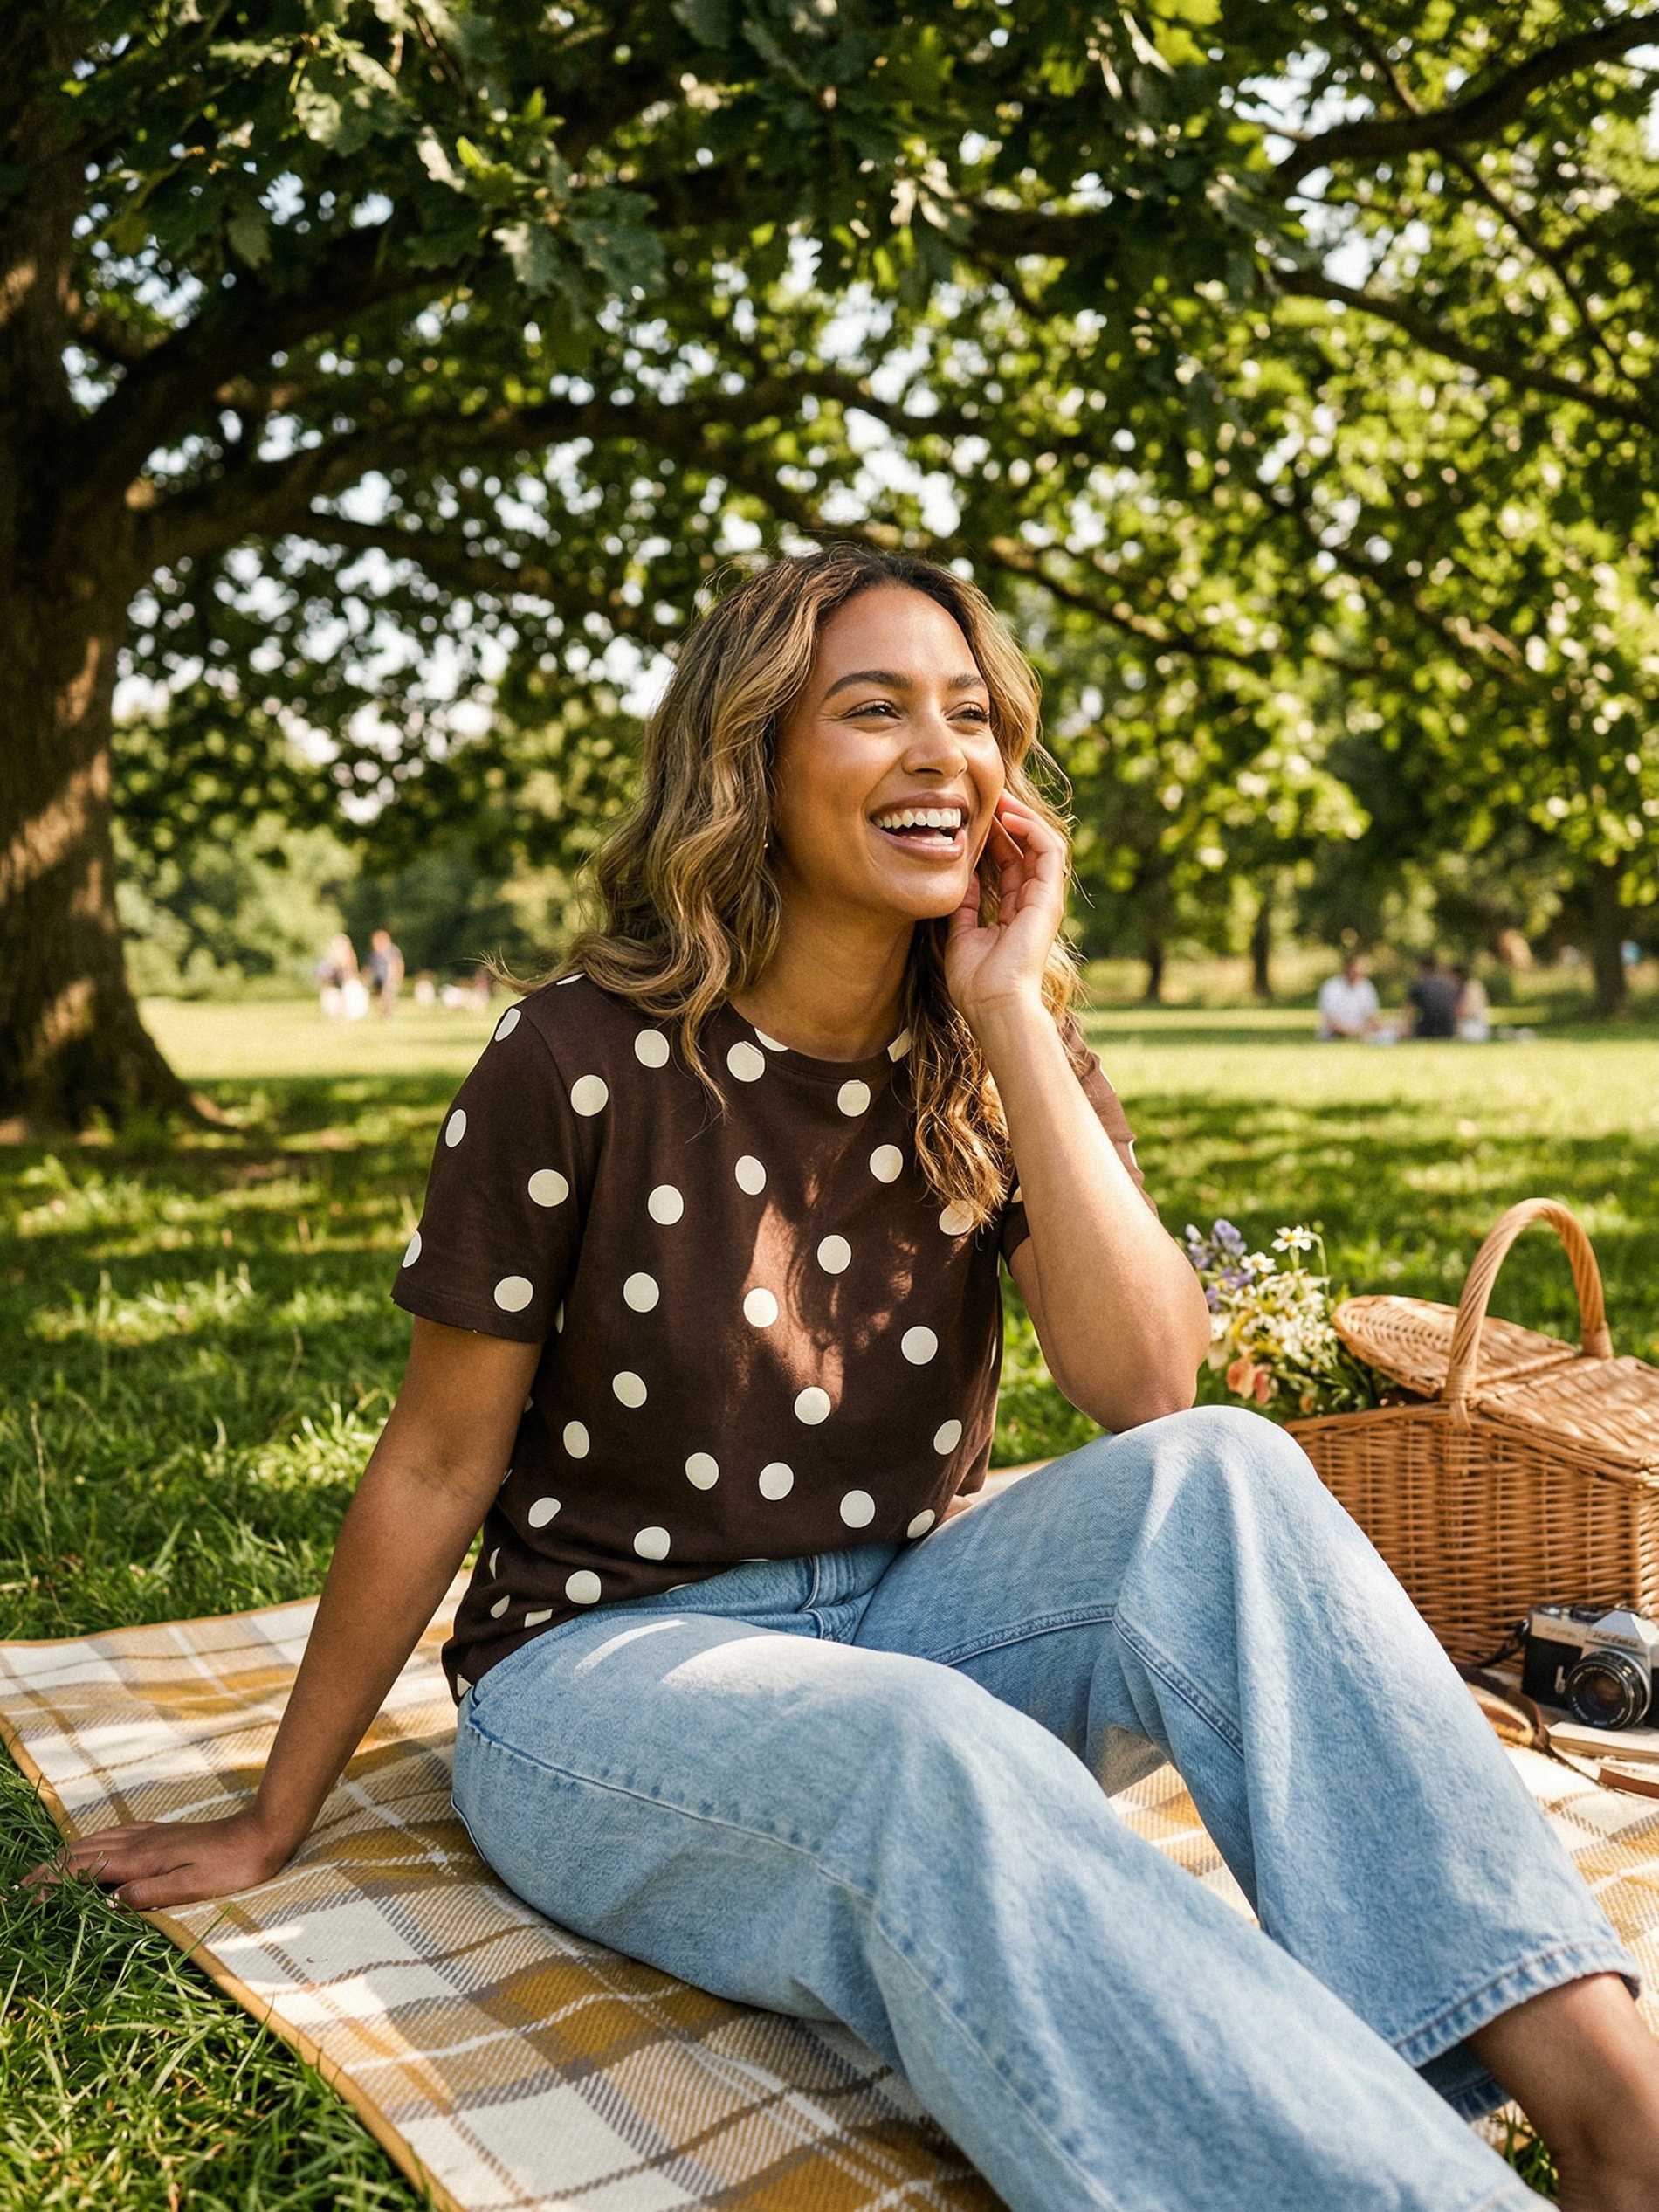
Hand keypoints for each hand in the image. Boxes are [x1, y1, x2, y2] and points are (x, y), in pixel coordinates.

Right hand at [22, 1808, 293, 1910]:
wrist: (263, 1832)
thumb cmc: (234, 1867)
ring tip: (42, 1873)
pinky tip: (89, 1851)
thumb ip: (151, 1893)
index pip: (83, 1870)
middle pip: (80, 1852)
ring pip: (94, 1841)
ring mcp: (150, 1834)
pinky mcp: (161, 1833)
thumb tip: (109, 1901)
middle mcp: (140, 1841)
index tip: (23, 1901)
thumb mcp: (194, 1888)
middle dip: (47, 1870)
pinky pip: (113, 1836)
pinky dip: (89, 1845)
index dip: (50, 1884)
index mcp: (142, 1858)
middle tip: (18, 1891)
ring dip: (64, 1857)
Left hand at [943, 795, 1066, 1030]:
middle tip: (983, 797)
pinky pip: (1048, 852)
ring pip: (1040, 844)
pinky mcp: (1049, 898)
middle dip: (1005, 821)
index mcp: (1013, 913)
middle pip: (1024, 850)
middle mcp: (1032, 903)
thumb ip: (963, 905)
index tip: (969, 818)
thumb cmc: (976, 983)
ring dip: (1020, 818)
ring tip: (998, 798)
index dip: (991, 839)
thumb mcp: (960, 934)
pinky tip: (1009, 817)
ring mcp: (1044, 900)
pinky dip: (1031, 829)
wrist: (994, 1004)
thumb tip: (959, 877)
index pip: (1007, 865)